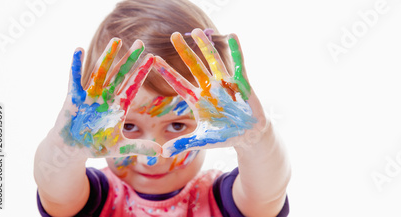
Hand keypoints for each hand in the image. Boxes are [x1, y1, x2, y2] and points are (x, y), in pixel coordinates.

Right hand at [53, 38, 161, 157]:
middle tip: (141, 43)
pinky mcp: (73, 98)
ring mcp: (90, 95)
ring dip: (108, 56)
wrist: (71, 150)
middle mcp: (106, 97)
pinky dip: (76, 65)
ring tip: (116, 40)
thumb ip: (141, 147)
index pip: (133, 85)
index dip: (142, 72)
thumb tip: (162, 152)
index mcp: (118, 106)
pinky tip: (79, 49)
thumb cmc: (95, 146)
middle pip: (120, 74)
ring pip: (101, 72)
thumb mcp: (121, 147)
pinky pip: (74, 79)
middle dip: (130, 59)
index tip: (153, 57)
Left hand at [152, 29, 269, 156]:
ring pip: (214, 61)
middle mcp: (209, 88)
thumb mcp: (203, 140)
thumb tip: (162, 153)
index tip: (152, 59)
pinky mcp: (242, 83)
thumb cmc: (225, 135)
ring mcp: (225, 83)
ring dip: (206, 46)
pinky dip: (236, 51)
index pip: (178, 83)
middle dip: (184, 51)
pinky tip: (232, 36)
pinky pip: (239, 65)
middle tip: (173, 35)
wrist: (248, 135)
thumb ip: (184, 143)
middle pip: (194, 66)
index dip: (166, 72)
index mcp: (198, 100)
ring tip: (197, 31)